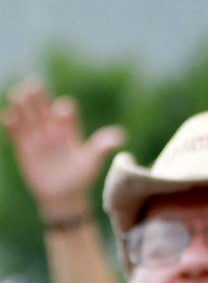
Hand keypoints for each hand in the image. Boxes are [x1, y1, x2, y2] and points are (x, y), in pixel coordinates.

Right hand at [1, 78, 124, 216]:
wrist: (64, 198)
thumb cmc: (81, 179)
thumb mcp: (92, 162)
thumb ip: (102, 147)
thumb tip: (122, 135)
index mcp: (70, 131)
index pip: (66, 113)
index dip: (64, 109)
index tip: (63, 111)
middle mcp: (52, 131)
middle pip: (44, 108)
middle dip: (39, 97)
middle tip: (33, 84)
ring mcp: (37, 139)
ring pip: (28, 117)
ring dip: (23, 106)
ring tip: (18, 94)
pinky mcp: (24, 149)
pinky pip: (16, 133)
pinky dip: (12, 124)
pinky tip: (8, 115)